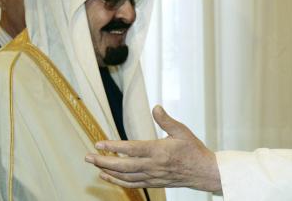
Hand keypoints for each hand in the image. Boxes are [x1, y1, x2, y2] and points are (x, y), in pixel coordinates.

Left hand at [85, 105, 220, 191]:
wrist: (203, 172)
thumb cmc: (193, 150)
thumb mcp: (182, 131)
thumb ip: (166, 120)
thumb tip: (156, 108)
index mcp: (159, 151)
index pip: (131, 149)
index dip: (113, 147)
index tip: (99, 144)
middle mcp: (153, 165)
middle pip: (123, 166)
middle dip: (103, 161)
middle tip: (88, 157)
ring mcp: (152, 176)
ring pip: (125, 177)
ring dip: (108, 171)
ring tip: (94, 165)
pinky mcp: (153, 182)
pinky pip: (132, 184)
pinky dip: (118, 181)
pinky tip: (108, 176)